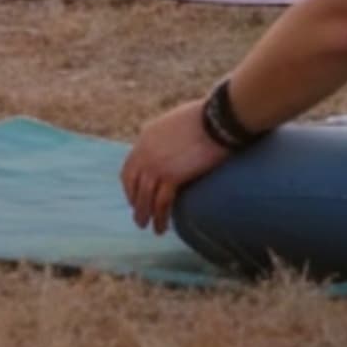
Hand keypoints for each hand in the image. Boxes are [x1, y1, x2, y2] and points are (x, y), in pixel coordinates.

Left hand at [119, 97, 234, 232]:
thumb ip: (166, 138)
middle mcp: (145, 152)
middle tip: (140, 216)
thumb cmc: (204, 118)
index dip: (130, 186)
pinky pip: (161, 203)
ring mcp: (156, 165)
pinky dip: (160, 217)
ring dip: (144, 215)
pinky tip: (162, 227)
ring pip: (144, 197)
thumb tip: (171, 148)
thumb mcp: (174, 123)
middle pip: (133, 185)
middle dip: (135, 203)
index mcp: (145, 138)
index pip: (129, 167)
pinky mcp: (172, 176)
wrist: (216, 120)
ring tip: (149, 228)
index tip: (135, 197)